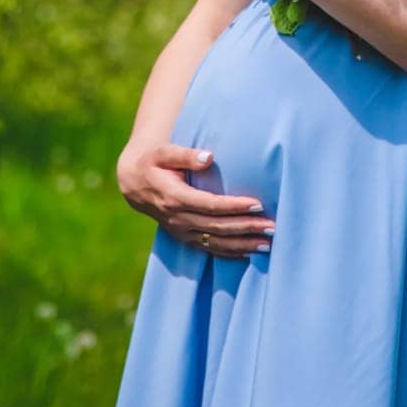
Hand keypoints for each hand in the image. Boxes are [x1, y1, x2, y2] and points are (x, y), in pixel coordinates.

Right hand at [116, 142, 274, 258]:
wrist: (134, 184)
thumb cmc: (153, 162)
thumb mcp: (163, 152)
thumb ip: (185, 155)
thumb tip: (209, 157)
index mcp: (174, 197)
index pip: (210, 205)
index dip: (234, 206)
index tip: (258, 204)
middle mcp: (178, 219)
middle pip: (217, 227)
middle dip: (246, 228)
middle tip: (273, 227)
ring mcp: (181, 232)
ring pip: (216, 242)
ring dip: (243, 244)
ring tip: (268, 244)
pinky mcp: (184, 238)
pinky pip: (209, 249)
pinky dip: (230, 253)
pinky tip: (250, 253)